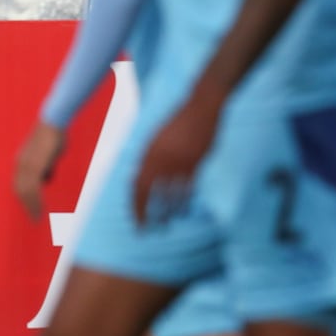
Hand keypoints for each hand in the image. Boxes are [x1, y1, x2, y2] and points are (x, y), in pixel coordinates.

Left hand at [14, 122, 65, 219]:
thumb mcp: (48, 155)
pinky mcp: (33, 166)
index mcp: (21, 161)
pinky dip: (35, 202)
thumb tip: (46, 179)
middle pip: (18, 190)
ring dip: (30, 207)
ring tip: (36, 219)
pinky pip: (31, 190)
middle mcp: (19, 164)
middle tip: (33, 219)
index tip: (28, 209)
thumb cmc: (53, 136)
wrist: (53, 122)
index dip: (23, 197)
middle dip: (26, 206)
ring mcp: (25, 166)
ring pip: (24, 193)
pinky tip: (39, 211)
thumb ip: (46, 167)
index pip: (18, 184)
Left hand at [133, 95, 220, 224]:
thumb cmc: (179, 122)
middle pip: (147, 192)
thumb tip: (142, 175)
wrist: (201, 107)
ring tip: (161, 226)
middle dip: (143, 212)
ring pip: (167, 194)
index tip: (135, 216)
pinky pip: (187, 187)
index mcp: (148, 152)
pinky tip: (181, 213)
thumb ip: (150, 157)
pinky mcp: (195, 161)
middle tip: (142, 228)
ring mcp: (178, 161)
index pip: (136, 184)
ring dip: (163, 212)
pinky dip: (182, 202)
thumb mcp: (157, 138)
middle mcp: (160, 158)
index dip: (134, 203)